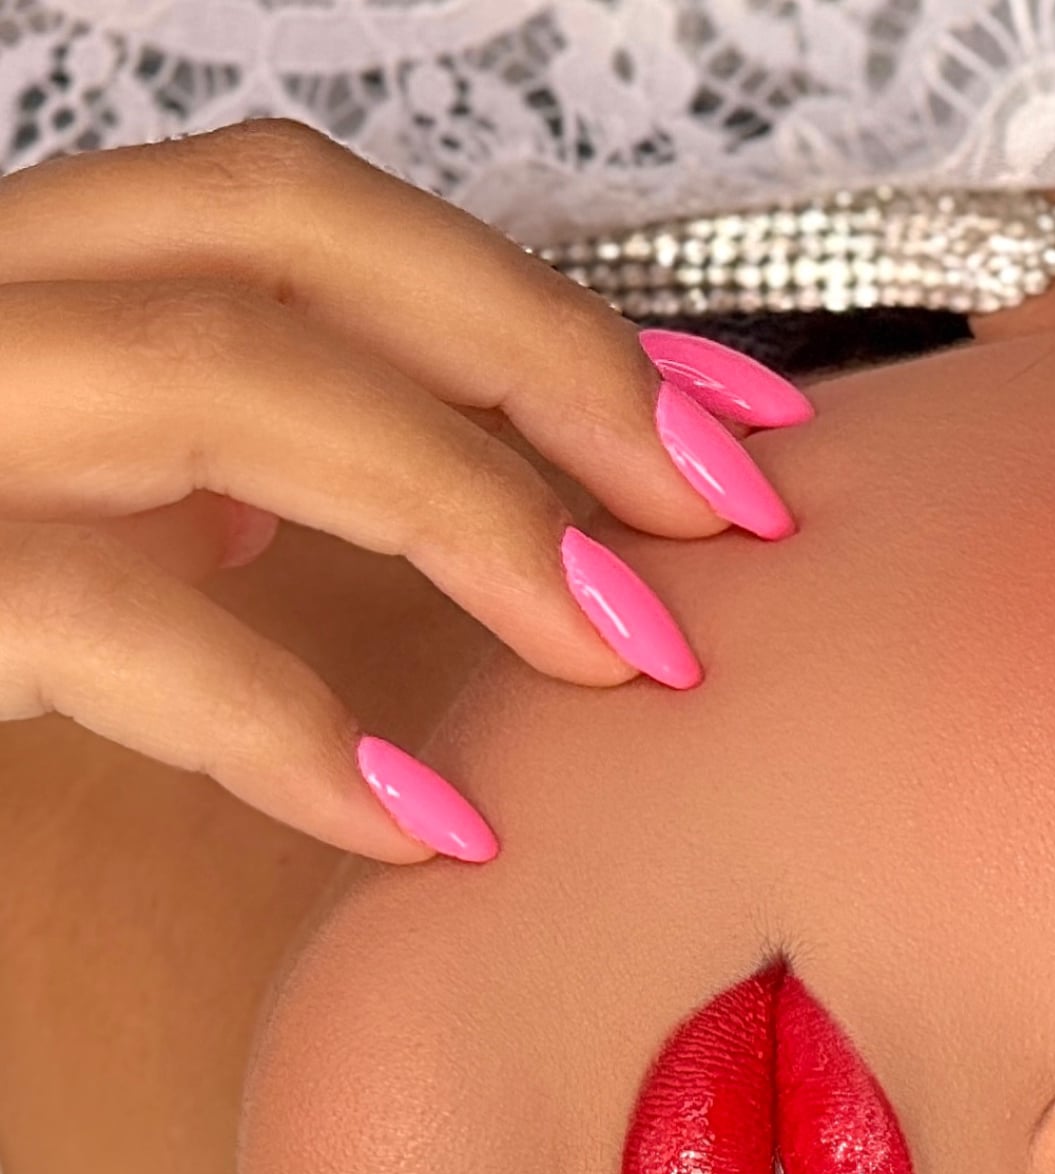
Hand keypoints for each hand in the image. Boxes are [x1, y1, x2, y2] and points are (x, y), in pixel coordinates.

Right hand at [0, 119, 799, 862]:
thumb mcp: (39, 540)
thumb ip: (163, 496)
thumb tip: (328, 508)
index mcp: (19, 287)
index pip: (298, 215)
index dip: (526, 302)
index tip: (724, 430)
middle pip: (280, 235)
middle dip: (535, 362)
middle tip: (716, 527)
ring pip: (209, 374)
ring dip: (453, 502)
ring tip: (615, 656)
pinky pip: (97, 619)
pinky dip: (279, 715)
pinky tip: (415, 818)